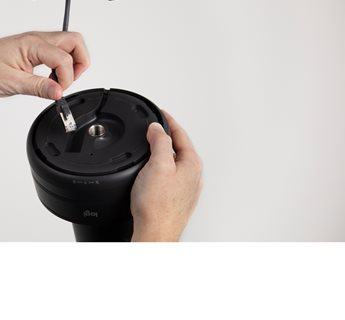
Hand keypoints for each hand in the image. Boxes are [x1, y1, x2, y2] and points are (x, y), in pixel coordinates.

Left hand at [0, 31, 89, 99]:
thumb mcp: (12, 84)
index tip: (58, 91)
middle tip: (69, 81)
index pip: (64, 57)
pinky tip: (49, 78)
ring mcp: (34, 42)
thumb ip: (40, 88)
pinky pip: (55, 51)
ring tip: (58, 81)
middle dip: (80, 62)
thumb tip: (59, 92)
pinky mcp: (30, 49)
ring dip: (70, 63)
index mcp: (32, 44)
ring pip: (67, 45)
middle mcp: (35, 39)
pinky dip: (59, 64)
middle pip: (74, 41)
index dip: (67, 77)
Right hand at [130, 111, 202, 240]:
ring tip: (151, 145)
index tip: (160, 113)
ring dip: (164, 151)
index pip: (181, 134)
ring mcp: (186, 188)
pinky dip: (161, 166)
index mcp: (192, 164)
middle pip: (180, 147)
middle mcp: (193, 175)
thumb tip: (158, 128)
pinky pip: (170, 174)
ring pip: (175, 161)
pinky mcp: (176, 198)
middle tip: (154, 127)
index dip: (168, 121)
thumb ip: (160, 141)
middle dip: (167, 135)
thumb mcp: (158, 164)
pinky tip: (151, 171)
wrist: (155, 232)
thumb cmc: (158, 205)